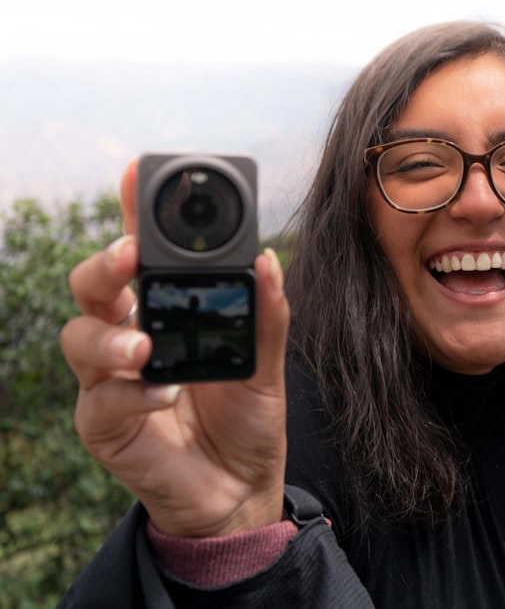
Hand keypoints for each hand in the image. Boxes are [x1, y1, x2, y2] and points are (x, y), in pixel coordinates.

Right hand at [60, 160, 290, 536]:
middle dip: (104, 264)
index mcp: (168, 312)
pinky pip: (99, 400)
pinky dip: (128, 394)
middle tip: (129, 256)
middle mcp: (132, 336)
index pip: (144, 255)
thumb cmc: (248, 419)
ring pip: (79, 337)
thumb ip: (266, 315)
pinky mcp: (104, 423)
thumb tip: (268, 258)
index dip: (133, 214)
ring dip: (108, 336)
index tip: (134, 174)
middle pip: (94, 285)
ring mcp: (113, 379)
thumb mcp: (268, 364)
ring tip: (145, 348)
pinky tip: (161, 397)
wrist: (241, 487)